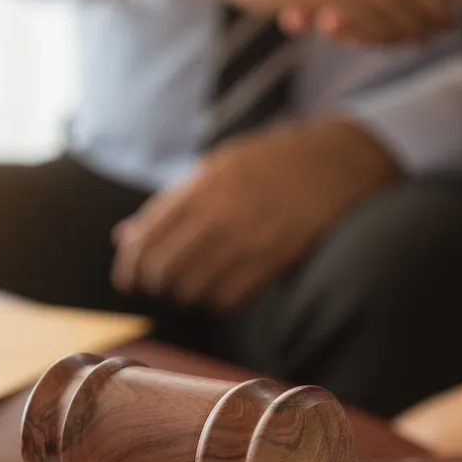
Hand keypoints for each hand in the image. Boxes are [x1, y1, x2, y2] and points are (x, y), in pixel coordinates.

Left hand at [111, 118, 400, 310]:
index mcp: (203, 184)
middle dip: (155, 283)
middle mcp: (222, 211)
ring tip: (191, 288)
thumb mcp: (218, 166)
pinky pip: (230, 297)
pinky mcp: (276, 258)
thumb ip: (172, 202)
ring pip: (194, 286)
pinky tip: (220, 292)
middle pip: (165, 267)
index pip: (148, 236)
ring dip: (186, 293)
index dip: (130, 266)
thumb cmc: (273, 161)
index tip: (128, 280)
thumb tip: (124, 236)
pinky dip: (217, 301)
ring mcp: (250, 236)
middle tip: (160, 286)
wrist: (337, 160)